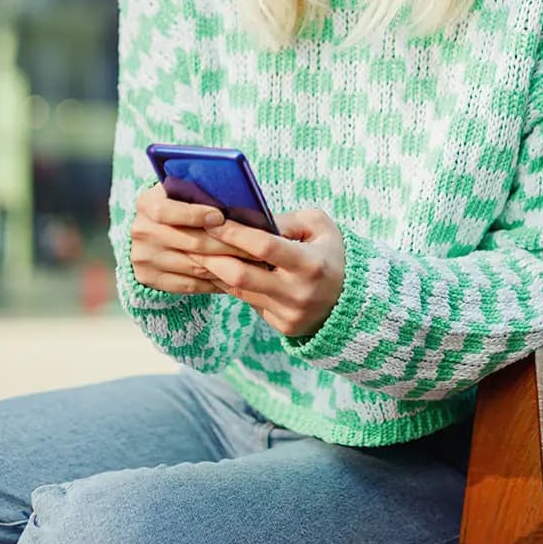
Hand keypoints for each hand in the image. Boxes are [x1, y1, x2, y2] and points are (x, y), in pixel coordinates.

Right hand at [129, 183, 254, 294]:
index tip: (221, 217)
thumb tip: (235, 201)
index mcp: (146, 204)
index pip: (165, 211)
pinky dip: (214, 282)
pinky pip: (190, 285)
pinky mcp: (149, 278)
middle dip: (227, 245)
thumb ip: (201, 194)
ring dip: (227, 266)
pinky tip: (234, 277)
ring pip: (194, 266)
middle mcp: (141, 231)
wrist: (152, 232)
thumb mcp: (182, 193)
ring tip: (252, 264)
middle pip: (189, 242)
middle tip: (256, 247)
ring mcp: (143, 257)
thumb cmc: (180, 206)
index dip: (194, 214)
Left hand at [188, 209, 346, 337]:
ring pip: (239, 290)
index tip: (211, 219)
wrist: (352, 301)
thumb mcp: (320, 228)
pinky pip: (248, 303)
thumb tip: (249, 217)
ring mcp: (290, 314)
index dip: (234, 232)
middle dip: (212, 256)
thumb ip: (287, 220)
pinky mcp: (283, 327)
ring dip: (215, 271)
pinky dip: (232, 286)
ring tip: (196, 252)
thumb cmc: (330, 254)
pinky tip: (218, 270)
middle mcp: (299, 293)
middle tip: (190, 240)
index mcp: (311, 265)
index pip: (264, 247)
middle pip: (241, 275)